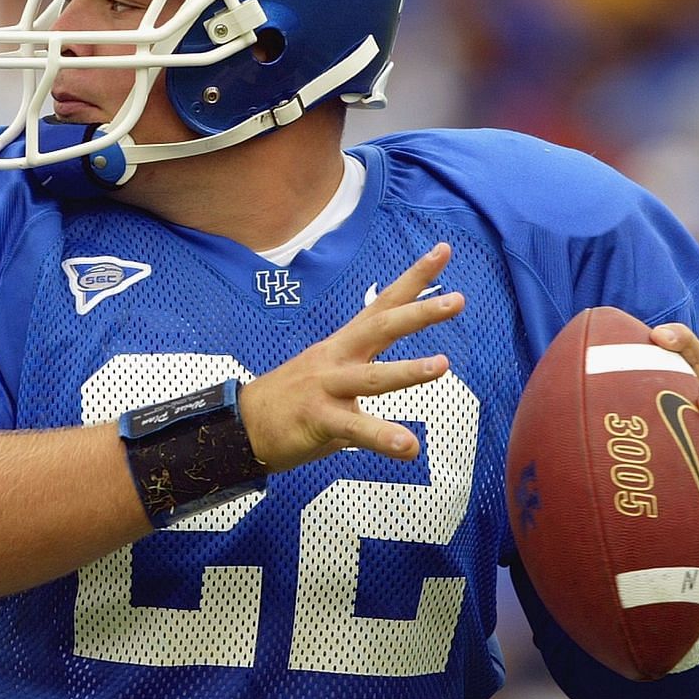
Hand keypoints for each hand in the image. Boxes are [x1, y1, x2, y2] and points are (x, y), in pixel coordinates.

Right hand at [239, 243, 464, 473]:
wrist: (242, 425)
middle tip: (456, 299)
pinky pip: (355, 429)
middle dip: (419, 313)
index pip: (382, 305)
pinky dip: (384, 437)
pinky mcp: (318, 420)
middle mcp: (336, 358)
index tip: (442, 251)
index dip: (414, 280)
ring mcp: (326, 388)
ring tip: (442, 365)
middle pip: (380, 328)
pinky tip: (409, 447)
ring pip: (372, 377)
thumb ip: (367, 376)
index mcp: (343, 345)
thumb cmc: (294, 402)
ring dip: (407, 370)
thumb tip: (402, 391)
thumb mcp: (332, 376)